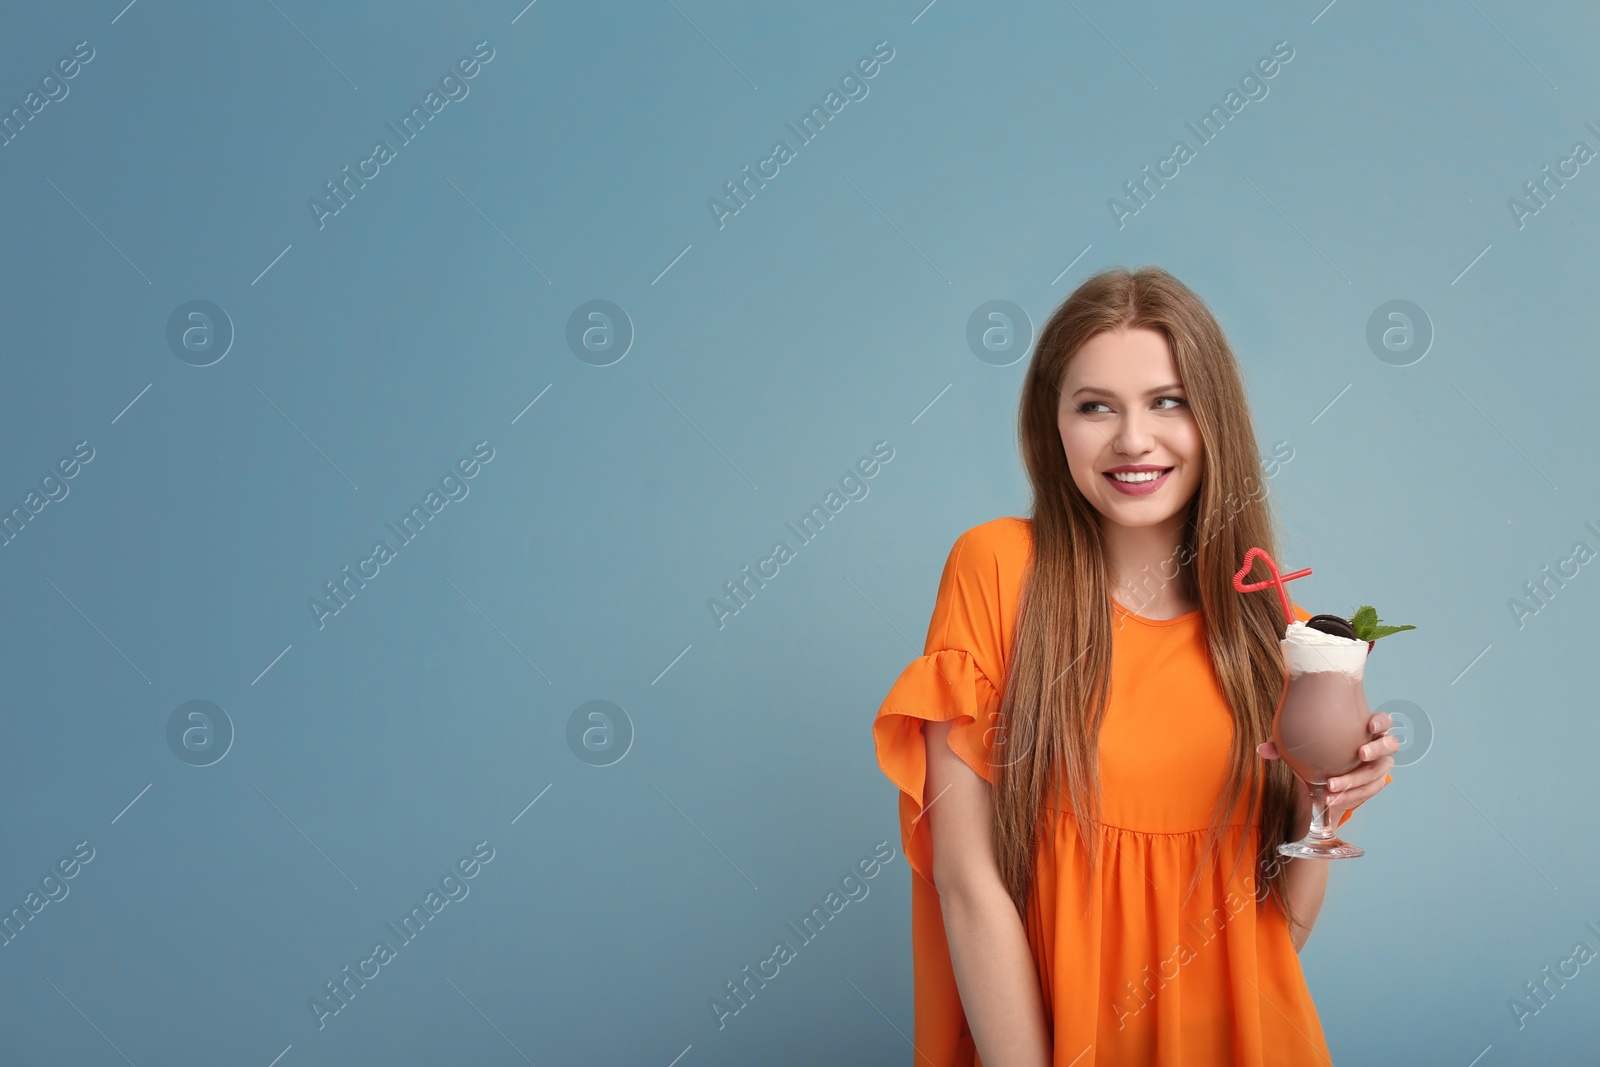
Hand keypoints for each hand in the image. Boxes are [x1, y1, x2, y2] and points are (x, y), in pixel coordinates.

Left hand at [1257, 710, 1398, 824]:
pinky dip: (1351, 795)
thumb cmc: (1317, 750)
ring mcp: (1378, 767)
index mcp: (1364, 728)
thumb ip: (1284, 745)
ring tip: (1333, 786)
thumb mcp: (1301, 746)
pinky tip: (1334, 799)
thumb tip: (1263, 749)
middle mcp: (1377, 746)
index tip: (1370, 723)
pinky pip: (1369, 791)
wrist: (1324, 779)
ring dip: (1357, 780)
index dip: (1381, 721)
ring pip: (1378, 773)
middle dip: (1377, 749)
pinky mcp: (1373, 785)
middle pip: (1389, 745)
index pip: (1383, 721)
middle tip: (1361, 755)